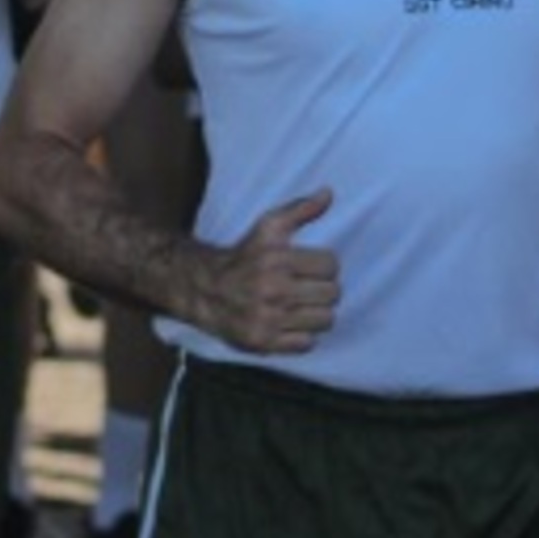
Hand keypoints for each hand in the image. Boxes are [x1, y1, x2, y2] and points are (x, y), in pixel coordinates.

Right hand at [191, 189, 340, 355]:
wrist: (206, 289)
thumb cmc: (245, 256)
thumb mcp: (268, 226)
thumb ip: (301, 209)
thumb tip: (329, 193)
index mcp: (276, 259)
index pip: (331, 266)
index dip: (326, 266)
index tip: (313, 268)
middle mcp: (273, 290)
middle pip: (332, 294)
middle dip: (324, 289)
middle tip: (310, 288)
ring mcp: (269, 319)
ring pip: (325, 320)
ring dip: (318, 313)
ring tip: (303, 306)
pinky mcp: (264, 342)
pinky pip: (307, 343)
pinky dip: (303, 335)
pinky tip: (290, 323)